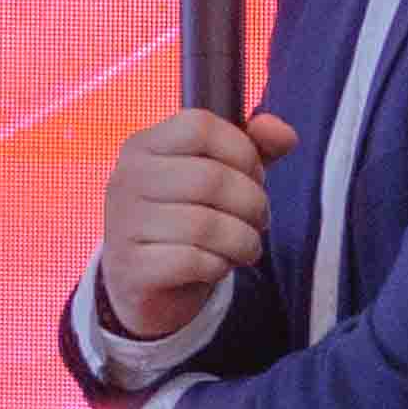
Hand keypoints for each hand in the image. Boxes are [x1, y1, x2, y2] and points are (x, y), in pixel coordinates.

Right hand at [99, 108, 298, 340]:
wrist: (143, 282)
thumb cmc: (185, 218)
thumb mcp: (219, 176)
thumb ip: (254, 149)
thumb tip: (283, 133)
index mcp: (144, 145)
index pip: (199, 126)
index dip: (242, 151)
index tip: (253, 176)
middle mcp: (126, 178)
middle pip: (211, 178)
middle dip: (252, 203)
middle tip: (258, 220)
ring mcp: (123, 223)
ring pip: (206, 225)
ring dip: (243, 241)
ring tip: (245, 247)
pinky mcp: (132, 267)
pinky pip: (193, 261)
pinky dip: (218, 267)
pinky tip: (217, 266)